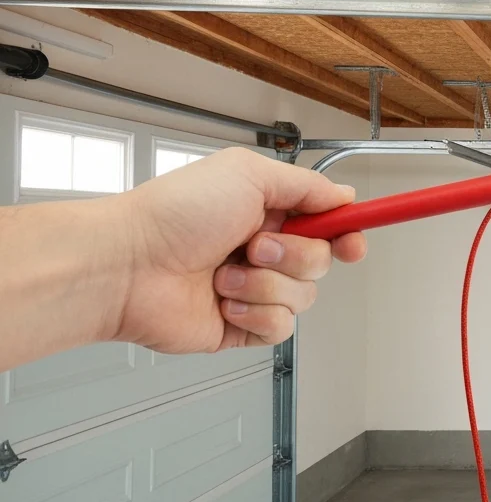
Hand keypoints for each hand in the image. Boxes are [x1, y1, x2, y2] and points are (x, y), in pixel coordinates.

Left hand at [111, 147, 365, 352]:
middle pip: (321, 262)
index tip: (352, 241)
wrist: (127, 266)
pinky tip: (224, 301)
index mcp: (268, 211)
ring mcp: (253, 289)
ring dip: (265, 285)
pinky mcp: (242, 325)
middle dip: (294, 256)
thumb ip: (305, 184)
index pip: (329, 224)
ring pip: (303, 297)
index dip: (348, 233)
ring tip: (224, 274)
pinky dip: (255, 313)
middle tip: (255, 245)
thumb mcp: (247, 174)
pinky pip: (281, 328)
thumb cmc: (173, 215)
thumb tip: (344, 195)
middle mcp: (263, 250)